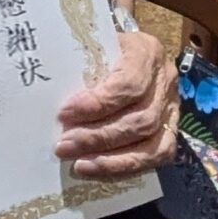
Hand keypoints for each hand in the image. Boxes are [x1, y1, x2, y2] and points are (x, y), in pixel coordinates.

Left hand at [56, 21, 177, 177]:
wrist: (121, 56)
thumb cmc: (99, 52)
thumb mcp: (90, 48)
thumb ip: (78, 67)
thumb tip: (44, 95)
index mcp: (146, 51)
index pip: (129, 83)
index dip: (98, 103)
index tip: (64, 113)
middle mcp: (165, 80)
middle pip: (140, 118)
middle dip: (98, 136)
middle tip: (63, 146)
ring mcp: (173, 108)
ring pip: (149, 141)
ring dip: (109, 157)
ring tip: (77, 163)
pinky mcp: (170, 131)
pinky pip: (156, 156)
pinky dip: (125, 167)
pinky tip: (96, 169)